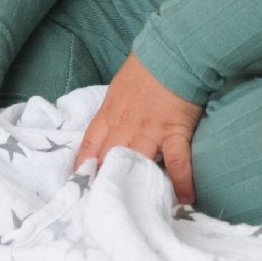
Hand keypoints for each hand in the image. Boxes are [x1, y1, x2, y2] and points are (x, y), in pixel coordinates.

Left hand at [72, 51, 204, 206]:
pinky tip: (184, 200)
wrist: (173, 49)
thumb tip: (113, 127)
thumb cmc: (147, 65)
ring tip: (133, 211)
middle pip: (107, 160)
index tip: (77, 186)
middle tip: (99, 208)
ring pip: (135, 164)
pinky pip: (177, 162)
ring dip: (134, 187)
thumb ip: (114, 110)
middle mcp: (124, 125)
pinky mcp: (174, 130)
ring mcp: (149, 130)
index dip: (82, 167)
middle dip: (101, 184)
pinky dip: (181, 182)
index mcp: (109, 113)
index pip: (89, 145)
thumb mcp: (120, 87)